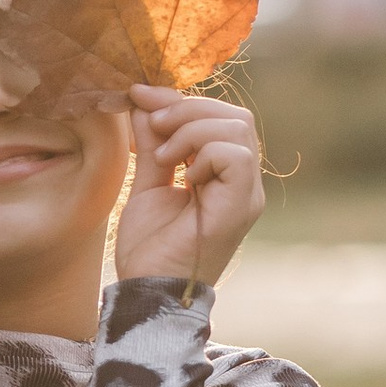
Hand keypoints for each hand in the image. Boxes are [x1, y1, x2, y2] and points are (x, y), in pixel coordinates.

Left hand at [109, 89, 266, 291]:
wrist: (146, 290)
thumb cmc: (149, 248)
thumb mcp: (147, 180)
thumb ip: (152, 142)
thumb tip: (144, 99)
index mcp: (224, 175)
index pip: (221, 118)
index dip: (181, 101)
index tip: (138, 96)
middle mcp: (243, 183)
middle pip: (235, 116)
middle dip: (187, 109)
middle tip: (153, 126)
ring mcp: (247, 195)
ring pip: (238, 129)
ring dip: (191, 130)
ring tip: (162, 157)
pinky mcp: (242, 206)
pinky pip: (236, 156)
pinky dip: (205, 153)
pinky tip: (183, 174)